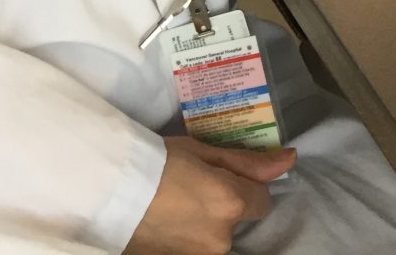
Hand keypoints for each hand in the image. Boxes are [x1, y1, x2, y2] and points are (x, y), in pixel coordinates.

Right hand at [126, 136, 294, 254]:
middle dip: (221, 206)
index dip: (246, 185)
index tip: (223, 175)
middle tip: (190, 187)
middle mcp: (221, 238)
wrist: (106, 190)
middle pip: (236, 221)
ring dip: (203, 223)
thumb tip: (289, 159)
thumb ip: (246, 161)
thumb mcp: (199, 150)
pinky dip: (186, 237)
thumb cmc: (154, 161)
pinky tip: (166, 221)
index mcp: (230, 203)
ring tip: (173, 204)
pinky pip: (195, 248)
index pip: (263, 201)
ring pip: (215, 238)